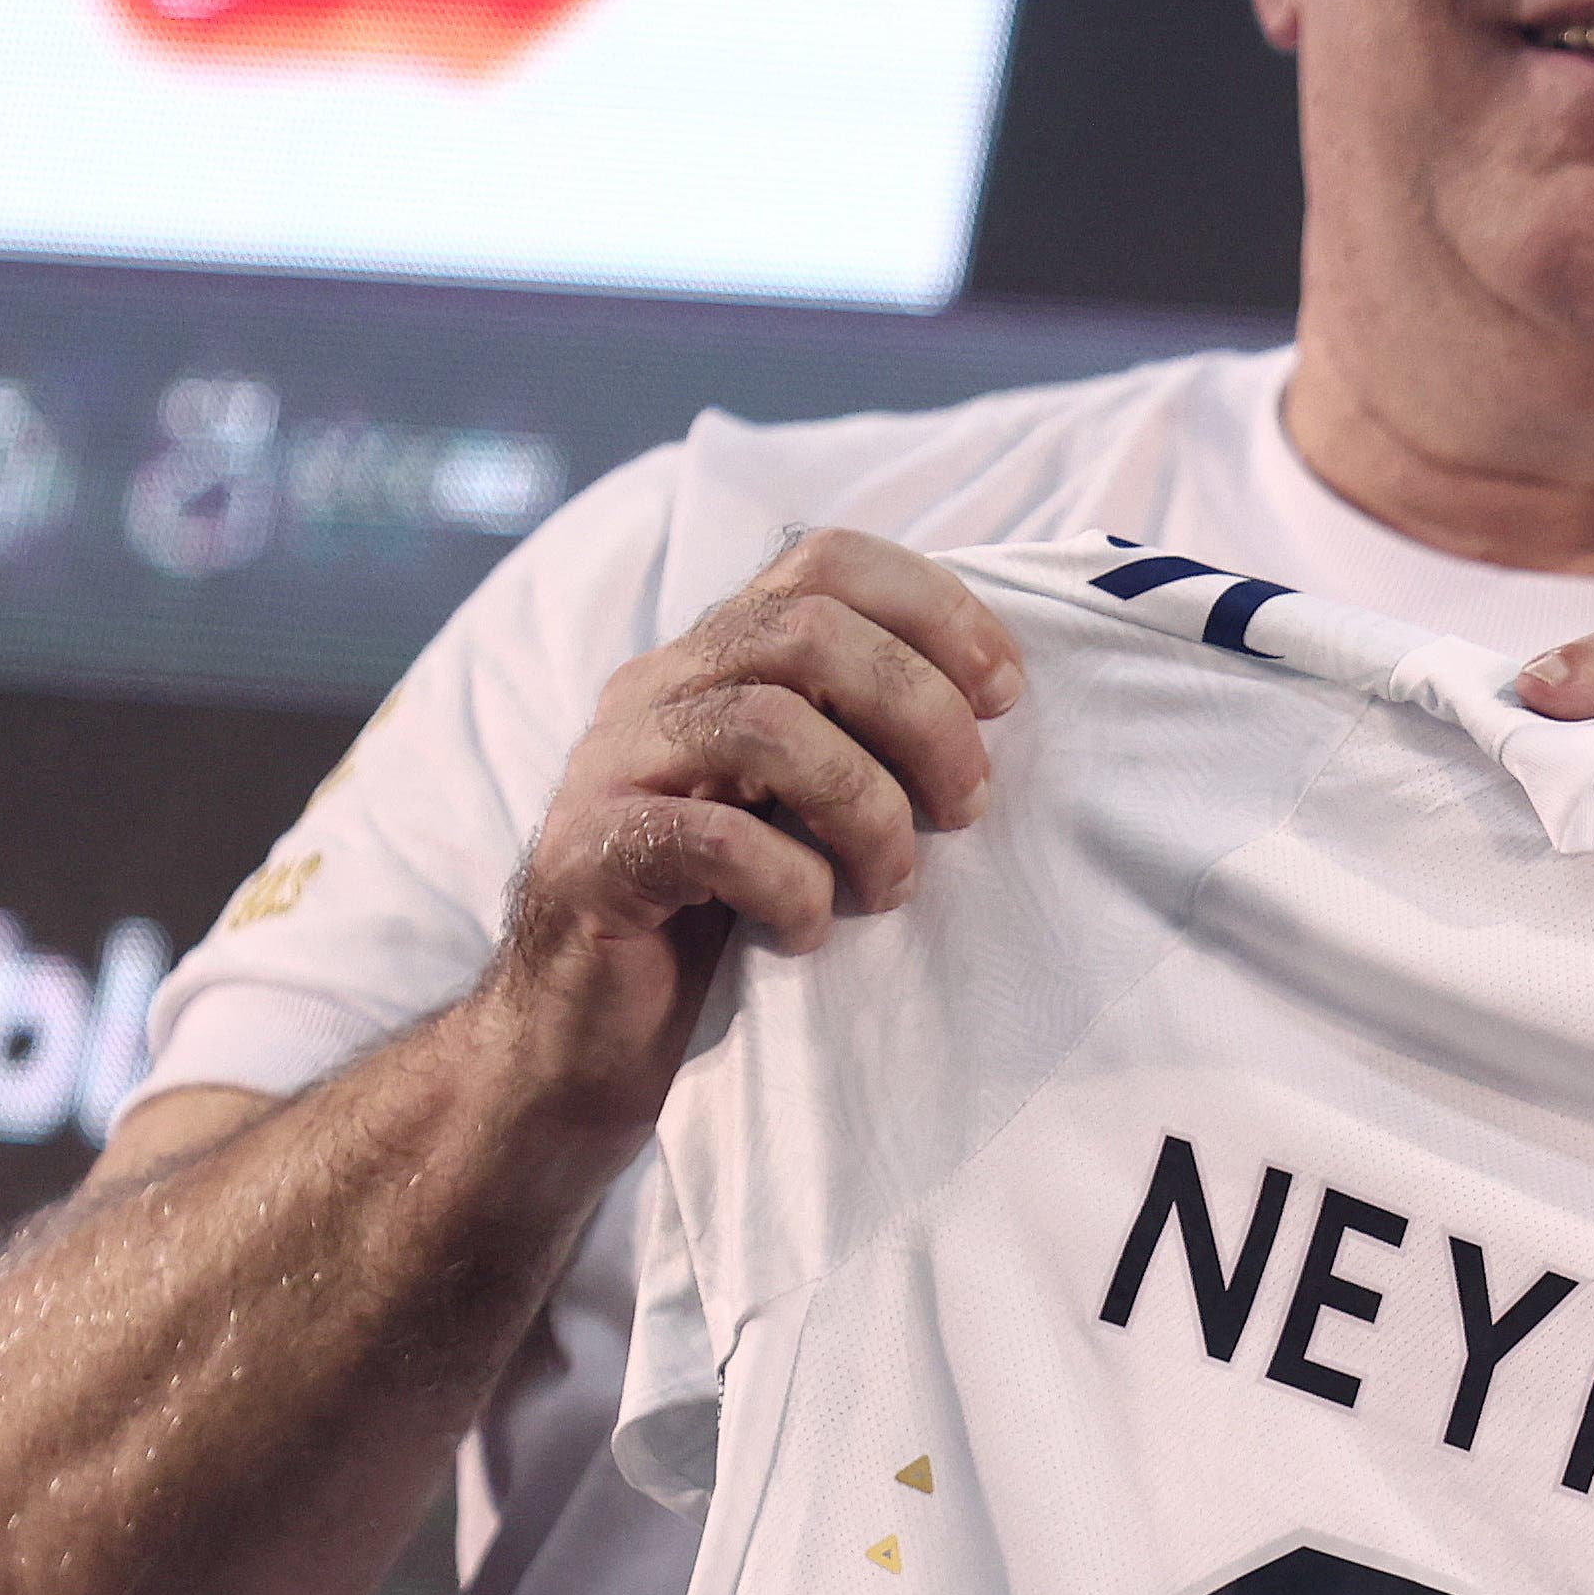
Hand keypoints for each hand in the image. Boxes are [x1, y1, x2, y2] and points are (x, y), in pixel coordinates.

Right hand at [468, 530, 1023, 1134]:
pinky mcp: (589, 856)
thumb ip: (869, 736)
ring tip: (892, 884)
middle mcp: (658, 687)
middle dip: (920, 713)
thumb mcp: (810, 805)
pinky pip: (713, 838)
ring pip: (764, 723)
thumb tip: (1002, 702)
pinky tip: (810, 929)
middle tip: (969, 806)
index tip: (1006, 694)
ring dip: (867, 807)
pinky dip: (792, 884)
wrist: (587, 1032)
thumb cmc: (729, 914)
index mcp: (718, 657)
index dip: (936, 609)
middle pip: (806, 628)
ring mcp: (613, 765)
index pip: (828, 562)